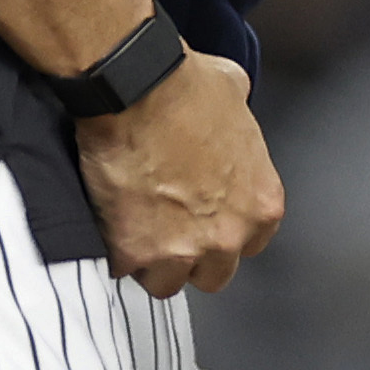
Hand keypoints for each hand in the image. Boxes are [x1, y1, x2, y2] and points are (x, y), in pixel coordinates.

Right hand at [76, 50, 287, 296]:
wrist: (137, 89)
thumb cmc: (187, 86)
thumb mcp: (238, 98)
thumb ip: (241, 127)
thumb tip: (230, 116)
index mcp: (261, 204)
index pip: (252, 243)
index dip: (225, 231)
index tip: (205, 220)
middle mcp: (228, 235)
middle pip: (214, 274)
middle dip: (193, 256)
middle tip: (169, 229)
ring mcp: (181, 249)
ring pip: (167, 283)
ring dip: (151, 263)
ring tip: (135, 232)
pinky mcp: (133, 251)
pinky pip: (122, 270)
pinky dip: (113, 254)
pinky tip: (108, 228)